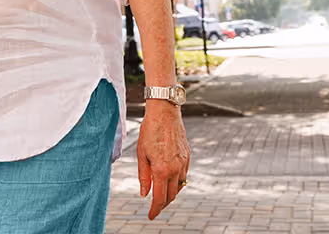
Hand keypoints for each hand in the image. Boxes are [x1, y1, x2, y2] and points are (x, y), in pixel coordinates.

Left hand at [137, 101, 190, 220]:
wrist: (165, 113)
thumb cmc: (150, 131)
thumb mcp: (141, 154)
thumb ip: (144, 176)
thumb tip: (144, 193)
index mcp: (162, 170)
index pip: (160, 198)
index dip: (155, 210)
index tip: (151, 216)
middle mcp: (175, 169)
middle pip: (171, 196)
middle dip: (163, 205)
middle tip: (154, 208)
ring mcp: (183, 163)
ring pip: (179, 187)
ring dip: (171, 194)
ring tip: (161, 196)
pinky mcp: (187, 156)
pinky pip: (184, 176)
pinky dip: (177, 182)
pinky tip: (170, 181)